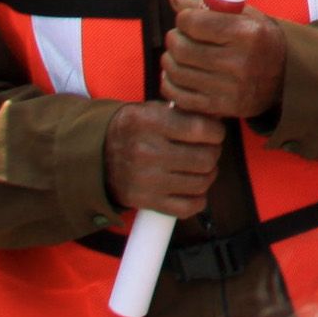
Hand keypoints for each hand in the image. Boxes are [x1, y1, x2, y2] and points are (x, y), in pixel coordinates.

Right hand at [103, 101, 225, 218]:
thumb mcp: (152, 109)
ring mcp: (145, 179)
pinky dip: (198, 200)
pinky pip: (187, 207)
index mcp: (148, 122)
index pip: (201, 129)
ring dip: (208, 176)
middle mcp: (145, 151)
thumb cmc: (135, 130)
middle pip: (205, 158)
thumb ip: (185, 111)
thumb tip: (221, 117)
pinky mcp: (144, 201)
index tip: (214, 133)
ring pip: (201, 183)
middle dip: (213, 153)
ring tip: (200, 168)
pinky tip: (193, 189)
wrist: (96, 156)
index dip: (216, 131)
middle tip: (207, 151)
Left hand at [160, 0, 286, 119]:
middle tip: (179, 35)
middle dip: (174, 38)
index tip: (187, 18)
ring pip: (176, 72)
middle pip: (182, 48)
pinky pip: (178, 96)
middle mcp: (241, 62)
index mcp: (250, 34)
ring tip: (178, 54)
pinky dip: (170, 83)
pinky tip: (177, 74)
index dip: (184, 18)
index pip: (196, 23)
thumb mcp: (247, 18)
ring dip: (170, 59)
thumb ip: (211, 6)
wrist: (287, 79)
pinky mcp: (221, 107)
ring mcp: (231, 89)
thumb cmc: (262, 42)